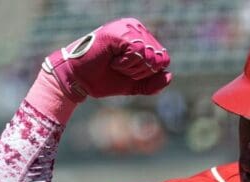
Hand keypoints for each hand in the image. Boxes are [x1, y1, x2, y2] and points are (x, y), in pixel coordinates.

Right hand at [42, 18, 171, 101]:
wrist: (79, 80)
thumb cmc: (103, 79)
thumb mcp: (133, 85)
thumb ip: (152, 83)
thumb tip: (170, 76)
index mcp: (142, 37)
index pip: (163, 60)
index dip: (148, 73)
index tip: (128, 72)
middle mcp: (136, 28)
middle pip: (158, 58)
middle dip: (140, 72)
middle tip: (120, 68)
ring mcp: (127, 28)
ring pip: (148, 55)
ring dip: (132, 68)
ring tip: (115, 63)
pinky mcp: (119, 31)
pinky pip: (137, 51)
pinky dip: (126, 63)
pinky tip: (113, 60)